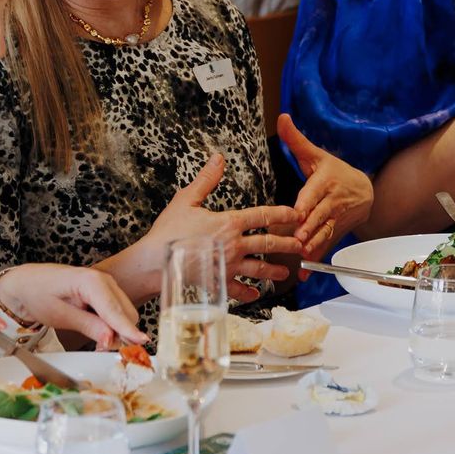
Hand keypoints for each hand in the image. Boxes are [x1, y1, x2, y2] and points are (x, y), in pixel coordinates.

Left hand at [0, 262, 148, 348]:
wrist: (27, 282)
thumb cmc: (38, 294)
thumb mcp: (59, 315)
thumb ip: (88, 325)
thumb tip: (111, 339)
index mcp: (91, 281)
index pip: (114, 310)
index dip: (128, 328)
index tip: (141, 342)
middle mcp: (104, 280)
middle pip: (127, 312)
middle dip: (121, 333)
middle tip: (101, 348)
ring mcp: (107, 284)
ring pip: (126, 312)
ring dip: (118, 330)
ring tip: (98, 341)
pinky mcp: (106, 291)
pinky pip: (119, 311)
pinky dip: (114, 324)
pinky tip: (100, 331)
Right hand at [144, 153, 304, 302]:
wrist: (154, 263)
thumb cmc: (168, 232)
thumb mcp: (186, 200)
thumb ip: (206, 180)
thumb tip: (218, 159)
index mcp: (229, 223)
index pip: (262, 216)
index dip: (281, 213)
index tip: (295, 213)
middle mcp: (234, 245)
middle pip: (268, 244)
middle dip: (287, 244)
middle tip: (300, 245)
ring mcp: (228, 266)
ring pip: (259, 269)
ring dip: (274, 271)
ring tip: (284, 272)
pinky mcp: (219, 283)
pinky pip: (239, 290)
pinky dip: (249, 293)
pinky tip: (255, 294)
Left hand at [278, 114, 373, 260]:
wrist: (365, 190)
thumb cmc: (334, 171)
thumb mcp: (315, 154)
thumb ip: (295, 140)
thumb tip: (282, 117)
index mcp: (325, 181)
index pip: (314, 192)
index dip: (306, 203)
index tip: (297, 213)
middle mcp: (332, 200)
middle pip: (319, 215)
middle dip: (309, 227)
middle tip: (297, 238)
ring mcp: (336, 218)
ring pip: (324, 231)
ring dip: (315, 243)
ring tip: (303, 254)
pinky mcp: (336, 231)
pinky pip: (326, 245)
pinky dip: (317, 259)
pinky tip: (306, 272)